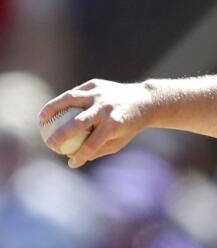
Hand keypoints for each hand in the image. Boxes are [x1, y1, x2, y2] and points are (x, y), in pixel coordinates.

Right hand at [38, 79, 153, 168]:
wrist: (144, 100)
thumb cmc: (129, 125)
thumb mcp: (120, 140)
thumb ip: (98, 149)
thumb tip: (74, 159)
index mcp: (115, 124)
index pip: (93, 143)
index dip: (81, 156)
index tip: (71, 163)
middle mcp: (106, 108)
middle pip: (79, 122)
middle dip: (62, 134)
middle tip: (50, 144)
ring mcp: (100, 94)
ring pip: (70, 99)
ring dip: (52, 109)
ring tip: (41, 119)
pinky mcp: (96, 84)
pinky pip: (76, 93)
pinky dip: (62, 101)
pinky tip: (52, 109)